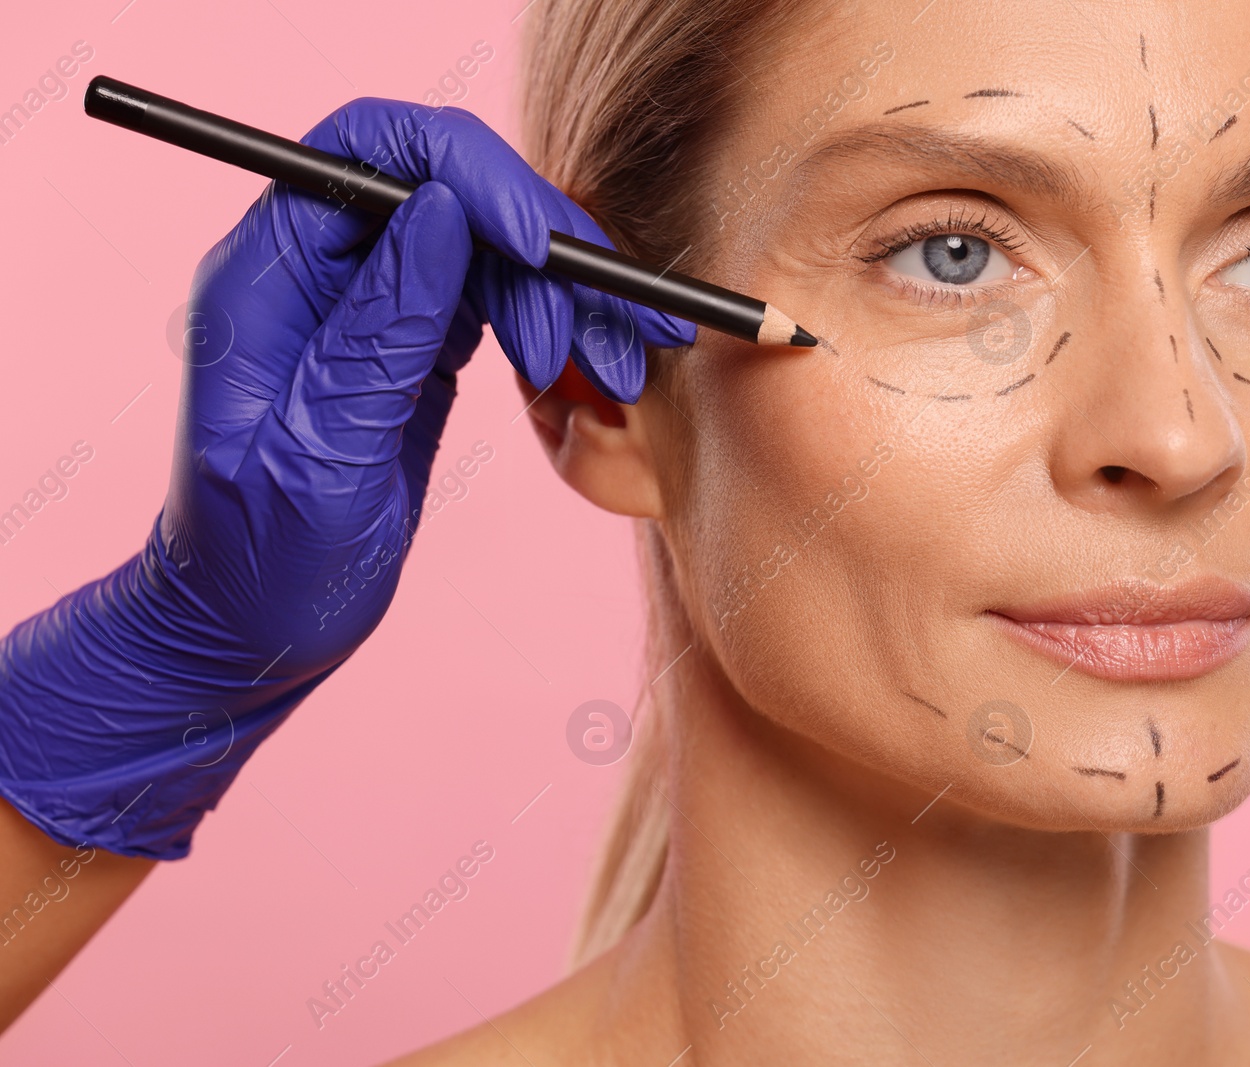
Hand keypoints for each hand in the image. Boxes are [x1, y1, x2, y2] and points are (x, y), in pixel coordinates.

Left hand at [0, 97, 694, 858]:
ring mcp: (376, 305)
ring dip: (571, 298)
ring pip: (494, 249)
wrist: (252, 633)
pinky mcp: (418, 346)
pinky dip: (562, 326)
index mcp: (272, 272)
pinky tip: (601, 367)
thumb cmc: (261, 560)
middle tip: (611, 330)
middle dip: (545, 251)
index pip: (376, 151)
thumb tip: (443, 209)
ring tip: (623, 371)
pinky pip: (503, 301)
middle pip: (456, 193)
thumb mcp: (323, 449)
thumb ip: (380, 327)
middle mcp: (325, 270)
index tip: (543, 246)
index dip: (471, 172)